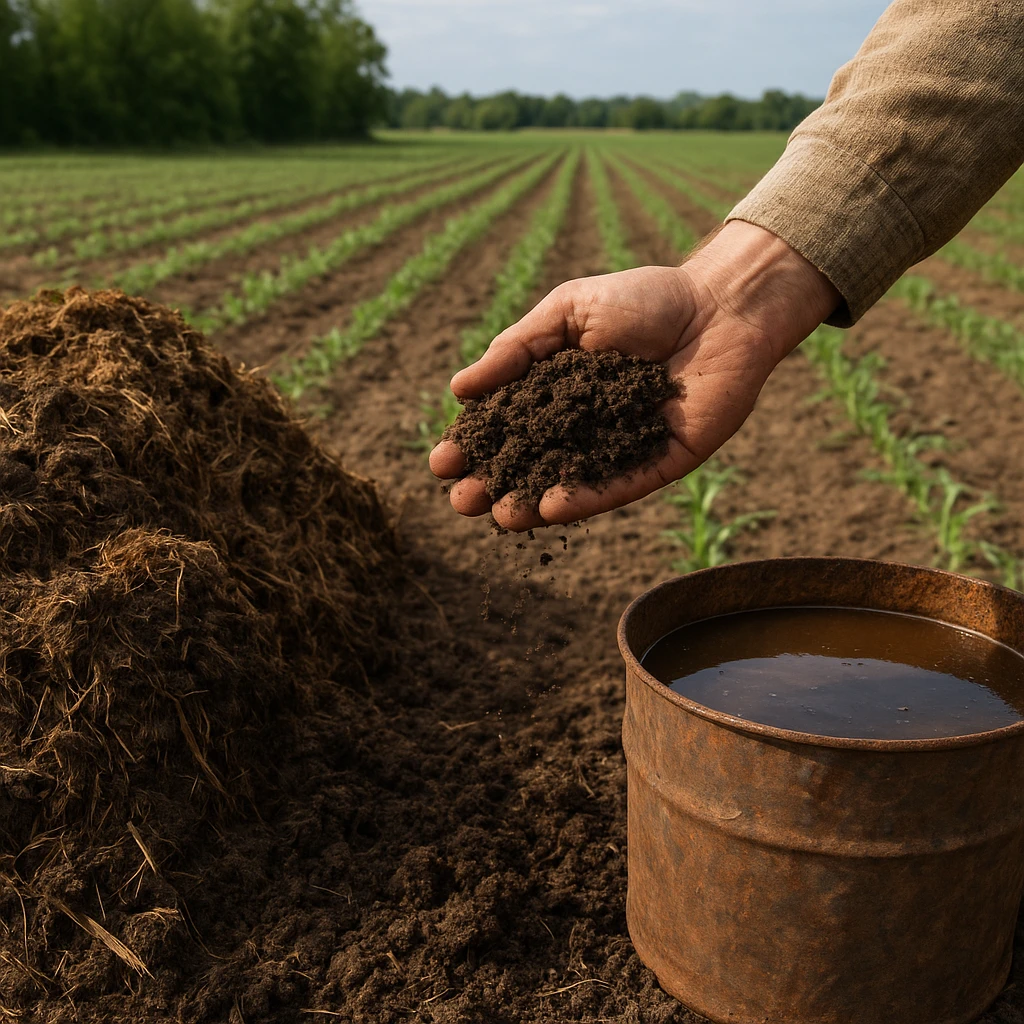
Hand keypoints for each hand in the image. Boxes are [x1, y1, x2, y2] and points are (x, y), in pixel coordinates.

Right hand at [429, 221, 839, 531]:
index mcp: (559, 390)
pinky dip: (585, 498)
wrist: (719, 304)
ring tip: (499, 517)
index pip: (507, 425)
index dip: (475, 443)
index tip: (442, 461)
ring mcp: (622, 448)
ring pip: (570, 483)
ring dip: (532, 504)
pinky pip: (619, 486)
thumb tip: (459, 389)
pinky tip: (551, 508)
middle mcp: (586, 426)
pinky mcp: (660, 463)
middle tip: (461, 502)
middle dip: (495, 483)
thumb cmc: (644, 300)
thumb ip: (517, 349)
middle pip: (532, 463)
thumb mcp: (568, 312)